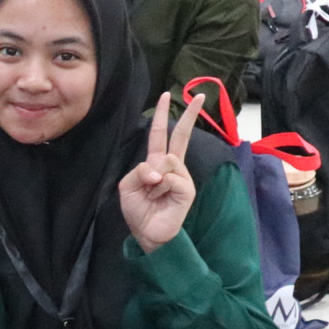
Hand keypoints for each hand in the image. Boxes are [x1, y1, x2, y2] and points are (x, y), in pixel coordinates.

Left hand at [118, 91, 202, 254]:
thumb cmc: (139, 210)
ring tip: (151, 195)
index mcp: (157, 163)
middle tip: (200, 95)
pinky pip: (169, 178)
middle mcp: (172, 167)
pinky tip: (159, 200)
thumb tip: (158, 168)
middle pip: (182, 136)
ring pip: (166, 160)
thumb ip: (139, 170)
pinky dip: (158, 189)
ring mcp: (182, 177)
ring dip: (151, 179)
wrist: (147, 234)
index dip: (162, 116)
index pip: (161, 135)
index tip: (166, 96)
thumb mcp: (128, 186)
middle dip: (191, 115)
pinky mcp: (187, 189)